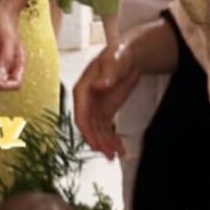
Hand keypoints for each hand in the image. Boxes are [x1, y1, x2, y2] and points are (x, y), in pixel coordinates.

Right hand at [73, 41, 140, 157]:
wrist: (129, 54)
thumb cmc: (118, 54)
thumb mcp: (114, 60)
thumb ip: (107, 74)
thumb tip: (99, 85)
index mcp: (83, 90)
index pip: (81, 114)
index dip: (87, 130)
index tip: (95, 143)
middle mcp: (86, 101)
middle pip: (89, 126)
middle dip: (98, 141)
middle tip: (108, 154)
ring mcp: (96, 107)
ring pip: (97, 130)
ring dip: (105, 144)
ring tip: (116, 155)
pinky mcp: (106, 111)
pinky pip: (106, 129)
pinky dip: (112, 139)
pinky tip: (119, 149)